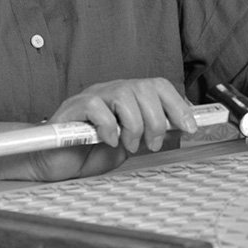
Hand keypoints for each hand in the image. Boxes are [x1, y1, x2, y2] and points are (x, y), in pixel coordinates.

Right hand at [26, 77, 196, 182]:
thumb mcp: (130, 143)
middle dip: (156, 120)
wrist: (56, 161)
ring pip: (124, 95)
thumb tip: (181, 128)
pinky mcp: (74, 108)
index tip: (191, 127)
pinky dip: (109, 127)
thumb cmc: (91, 151)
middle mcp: (111, 90)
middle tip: (151, 144)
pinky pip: (97, 106)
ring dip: (134, 125)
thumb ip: (151, 132)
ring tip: (128, 144)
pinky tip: (107, 140)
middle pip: (145, 88)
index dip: (178, 104)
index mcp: (127, 96)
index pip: (158, 85)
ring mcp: (92, 96)